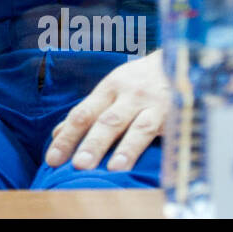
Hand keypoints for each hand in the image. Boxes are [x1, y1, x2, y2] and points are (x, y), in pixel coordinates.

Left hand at [43, 50, 167, 171]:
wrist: (180, 61)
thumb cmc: (139, 81)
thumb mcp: (111, 90)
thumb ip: (88, 112)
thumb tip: (58, 135)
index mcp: (108, 89)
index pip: (82, 114)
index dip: (67, 137)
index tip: (52, 159)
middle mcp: (129, 95)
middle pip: (107, 121)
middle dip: (92, 143)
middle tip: (78, 165)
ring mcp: (154, 105)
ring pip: (138, 127)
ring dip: (126, 148)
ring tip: (113, 170)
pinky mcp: (177, 115)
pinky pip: (167, 132)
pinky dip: (158, 147)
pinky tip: (151, 164)